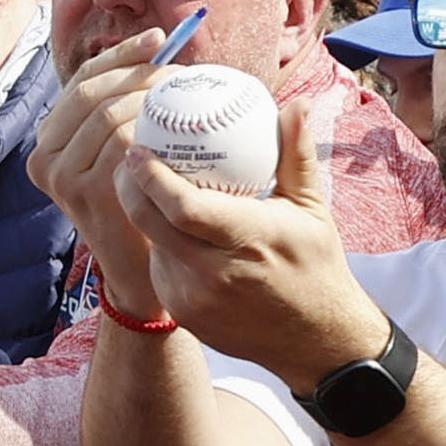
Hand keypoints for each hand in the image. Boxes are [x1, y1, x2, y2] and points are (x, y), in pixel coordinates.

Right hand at [28, 31, 179, 324]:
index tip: (158, 39)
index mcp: (50, 138)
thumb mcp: (122, 154)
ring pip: (107, 114)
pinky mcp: (79, 192)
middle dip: (137, 73)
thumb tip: (160, 50)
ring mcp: (58, 174)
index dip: (120, 54)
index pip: (82, 79)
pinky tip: (177, 130)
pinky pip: (120, 144)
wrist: (138, 269)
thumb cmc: (140, 202)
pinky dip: (151, 130)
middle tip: (178, 72)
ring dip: (151, 100)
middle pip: (90, 92)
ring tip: (185, 100)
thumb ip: (125, 112)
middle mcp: (44, 154)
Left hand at [111, 105, 378, 386]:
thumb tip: (294, 104)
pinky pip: (160, 268)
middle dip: (130, 186)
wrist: (316, 341)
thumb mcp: (311, 208)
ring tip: (144, 184)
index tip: (140, 149)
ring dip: (143, 214)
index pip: (183, 207)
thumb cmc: (315, 265)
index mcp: (250, 239)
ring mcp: (195, 299)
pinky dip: (160, 243)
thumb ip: (295, 154)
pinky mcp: (184, 315)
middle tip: (131, 157)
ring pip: (151, 245)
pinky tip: (166, 224)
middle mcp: (216, 273)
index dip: (152, 176)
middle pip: (150, 223)